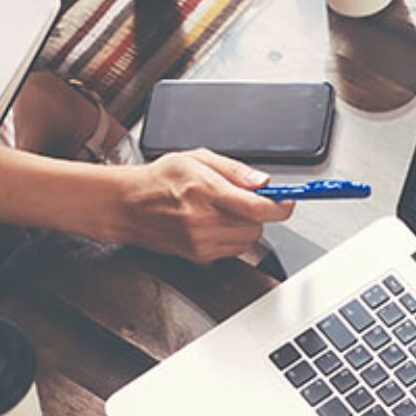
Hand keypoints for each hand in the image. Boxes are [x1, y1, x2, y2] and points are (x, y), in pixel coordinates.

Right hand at [112, 149, 293, 262]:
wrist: (127, 206)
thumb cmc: (159, 180)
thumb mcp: (197, 158)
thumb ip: (234, 170)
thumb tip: (262, 182)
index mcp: (205, 192)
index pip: (256, 208)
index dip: (280, 207)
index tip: (288, 202)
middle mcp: (202, 221)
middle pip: (256, 227)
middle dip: (258, 214)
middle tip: (242, 200)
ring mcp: (199, 243)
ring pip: (247, 242)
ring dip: (245, 227)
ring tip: (222, 210)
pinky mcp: (197, 257)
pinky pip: (231, 251)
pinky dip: (231, 238)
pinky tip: (212, 224)